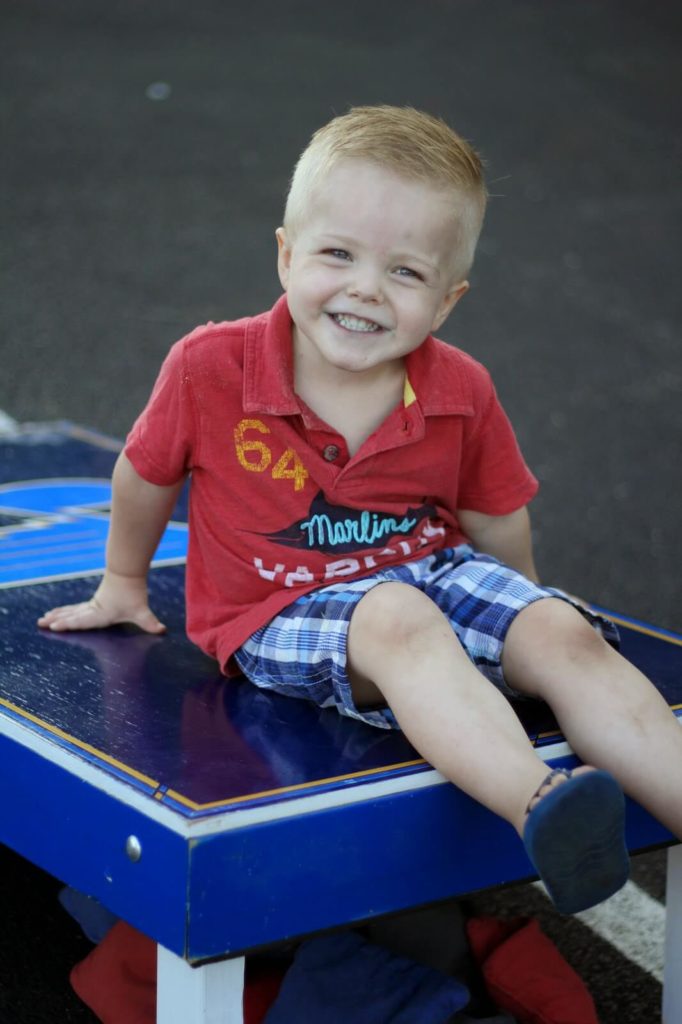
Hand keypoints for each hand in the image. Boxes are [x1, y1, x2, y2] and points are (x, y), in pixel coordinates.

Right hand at [37, 571, 165, 634]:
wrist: (127, 572)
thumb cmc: (133, 593)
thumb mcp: (141, 610)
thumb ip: (150, 622)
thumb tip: (163, 630)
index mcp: (101, 614)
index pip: (82, 621)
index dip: (68, 624)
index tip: (54, 626)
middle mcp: (93, 609)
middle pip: (72, 615)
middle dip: (56, 620)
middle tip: (41, 623)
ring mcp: (92, 605)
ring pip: (71, 610)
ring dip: (58, 614)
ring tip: (43, 618)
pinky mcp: (94, 601)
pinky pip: (76, 607)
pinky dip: (65, 610)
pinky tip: (57, 612)